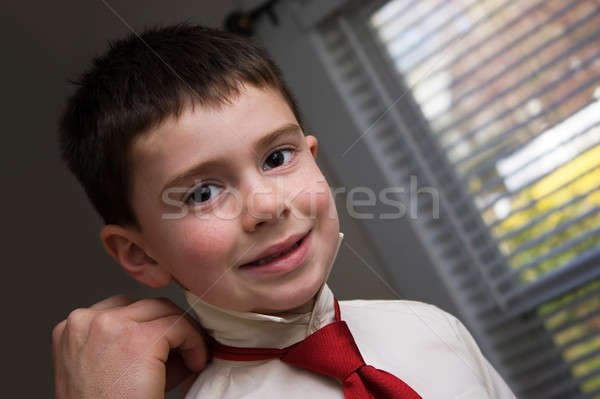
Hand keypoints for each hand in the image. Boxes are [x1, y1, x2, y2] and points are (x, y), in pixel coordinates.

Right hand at [51, 294, 207, 398]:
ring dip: (183, 333)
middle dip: (169, 327)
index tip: (167, 348)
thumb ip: (133, 343)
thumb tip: (175, 331)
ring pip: (164, 310)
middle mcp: (84, 321)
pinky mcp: (138, 338)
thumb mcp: (110, 370)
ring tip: (191, 359)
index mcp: (72, 329)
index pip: (123, 309)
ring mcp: (109, 324)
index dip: (151, 327)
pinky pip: (179, 325)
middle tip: (186, 351)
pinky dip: (194, 342)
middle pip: (144, 305)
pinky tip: (194, 363)